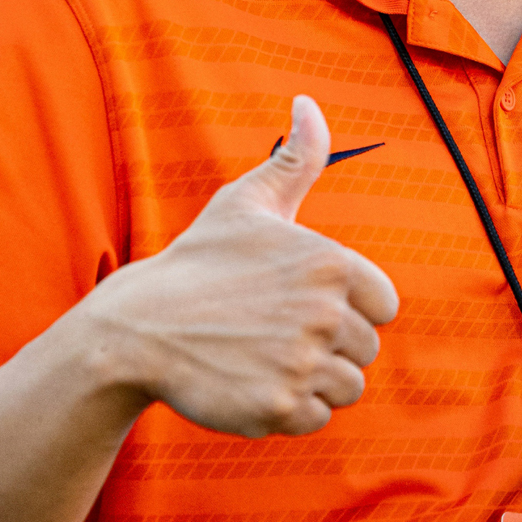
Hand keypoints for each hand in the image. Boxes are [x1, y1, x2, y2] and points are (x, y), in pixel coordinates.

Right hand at [92, 95, 400, 437]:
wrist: (137, 328)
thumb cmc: (199, 261)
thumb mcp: (248, 202)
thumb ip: (296, 158)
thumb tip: (310, 103)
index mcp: (332, 264)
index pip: (384, 305)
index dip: (348, 307)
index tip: (303, 303)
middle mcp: (326, 314)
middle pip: (365, 350)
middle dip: (327, 346)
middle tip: (273, 332)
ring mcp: (302, 364)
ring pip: (346, 388)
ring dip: (311, 380)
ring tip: (263, 356)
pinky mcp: (279, 407)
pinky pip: (314, 418)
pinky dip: (288, 409)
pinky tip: (251, 382)